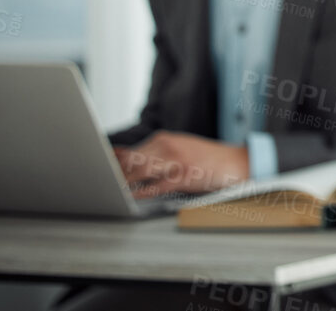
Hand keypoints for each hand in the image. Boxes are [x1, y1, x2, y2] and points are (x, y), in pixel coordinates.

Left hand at [114, 131, 249, 196]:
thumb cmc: (204, 158)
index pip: (130, 152)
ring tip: (115, 191)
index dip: (113, 164)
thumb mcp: (178, 147)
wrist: (234, 162)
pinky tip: (134, 196)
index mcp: (166, 138)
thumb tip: (116, 153)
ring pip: (141, 172)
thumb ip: (150, 151)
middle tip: (105, 184)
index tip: (101, 170)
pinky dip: (142, 193)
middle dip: (116, 174)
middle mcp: (169, 147)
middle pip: (132, 161)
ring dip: (126, 183)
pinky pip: (156, 187)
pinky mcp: (183, 177)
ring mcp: (176, 162)